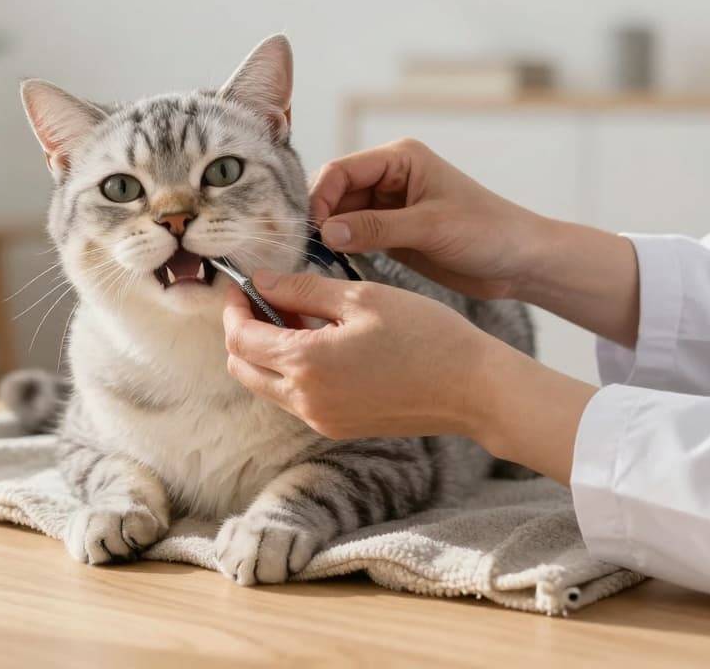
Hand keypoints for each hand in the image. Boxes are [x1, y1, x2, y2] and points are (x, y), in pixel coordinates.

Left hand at [221, 275, 493, 438]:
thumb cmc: (425, 335)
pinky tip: (319, 341)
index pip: (240, 338)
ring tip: (296, 314)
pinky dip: (291, 370)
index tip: (243, 284)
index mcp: (306, 365)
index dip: (234, 307)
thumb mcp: (360, 298)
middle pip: (242, 368)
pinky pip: (294, 398)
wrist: (475, 390)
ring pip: (266, 385)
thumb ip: (301, 289)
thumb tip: (260, 281)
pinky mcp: (339, 427)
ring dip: (267, 352)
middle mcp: (304, 401)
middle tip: (265, 299)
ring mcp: (321, 419)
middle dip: (242, 332)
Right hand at [309, 139, 545, 299]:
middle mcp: (389, 177)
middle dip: (319, 217)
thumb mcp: (430, 227)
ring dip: (328, 235)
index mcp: (400, 159)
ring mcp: (387, 206)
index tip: (313, 230)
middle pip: (334, 191)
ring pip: (339, 215)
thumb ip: (376, 228)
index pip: (341, 170)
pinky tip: (332, 263)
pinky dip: (340, 248)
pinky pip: (352, 235)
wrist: (520, 262)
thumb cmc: (488, 232)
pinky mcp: (388, 233)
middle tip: (308, 248)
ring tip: (316, 258)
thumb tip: (327, 232)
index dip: (320, 197)